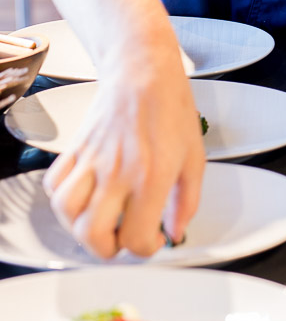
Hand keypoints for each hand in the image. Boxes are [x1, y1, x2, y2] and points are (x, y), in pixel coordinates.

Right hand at [42, 38, 204, 258]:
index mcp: (151, 177)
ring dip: (80, 228)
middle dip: (107, 249)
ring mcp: (92, 161)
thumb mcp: (195, 158)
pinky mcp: (76, 149)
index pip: (135, 237)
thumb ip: (187, 201)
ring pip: (67, 213)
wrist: (144, 71)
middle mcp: (118, 173)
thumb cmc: (172, 110)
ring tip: (99, 223)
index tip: (152, 240)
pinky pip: (54, 185)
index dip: (145, 249)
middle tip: (121, 240)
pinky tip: (83, 197)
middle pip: (92, 235)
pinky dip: (63, 200)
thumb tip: (176, 232)